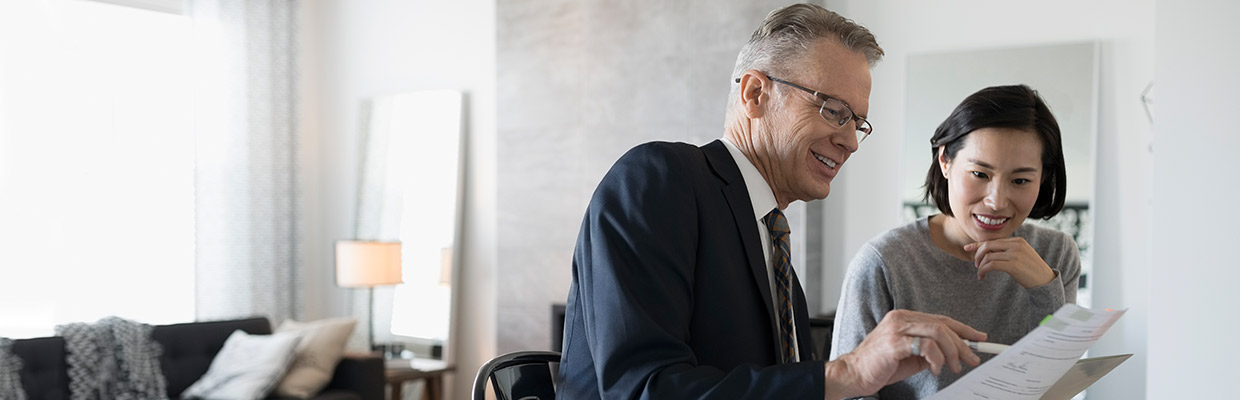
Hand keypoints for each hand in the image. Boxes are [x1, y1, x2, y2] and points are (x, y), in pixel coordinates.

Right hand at [823, 310, 985, 399]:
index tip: (980, 339)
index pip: (941, 319)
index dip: (963, 329)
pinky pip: (925, 345)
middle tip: (972, 359)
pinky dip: (936, 358)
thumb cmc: (880, 366)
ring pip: (937, 332)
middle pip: (942, 325)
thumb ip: (929, 350)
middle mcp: (901, 318)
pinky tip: (935, 369)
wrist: (854, 374)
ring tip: (954, 367)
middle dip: (963, 343)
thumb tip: (955, 353)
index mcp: (905, 318)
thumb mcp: (910, 356)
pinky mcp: (894, 342)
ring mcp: (896, 328)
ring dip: (952, 352)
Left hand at [963, 237, 1055, 287]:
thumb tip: (987, 251)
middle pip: (988, 245)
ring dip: (980, 266)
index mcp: (1017, 240)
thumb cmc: (1031, 270)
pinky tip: (982, 276)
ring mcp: (1015, 254)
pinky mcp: (1014, 265)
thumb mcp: (1020, 256)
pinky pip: (991, 265)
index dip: (978, 244)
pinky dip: (983, 270)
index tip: (967, 248)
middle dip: (977, 255)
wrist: (1045, 281)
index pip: (993, 240)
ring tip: (980, 273)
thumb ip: (1006, 251)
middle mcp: (1016, 245)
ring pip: (988, 256)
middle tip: (976, 265)